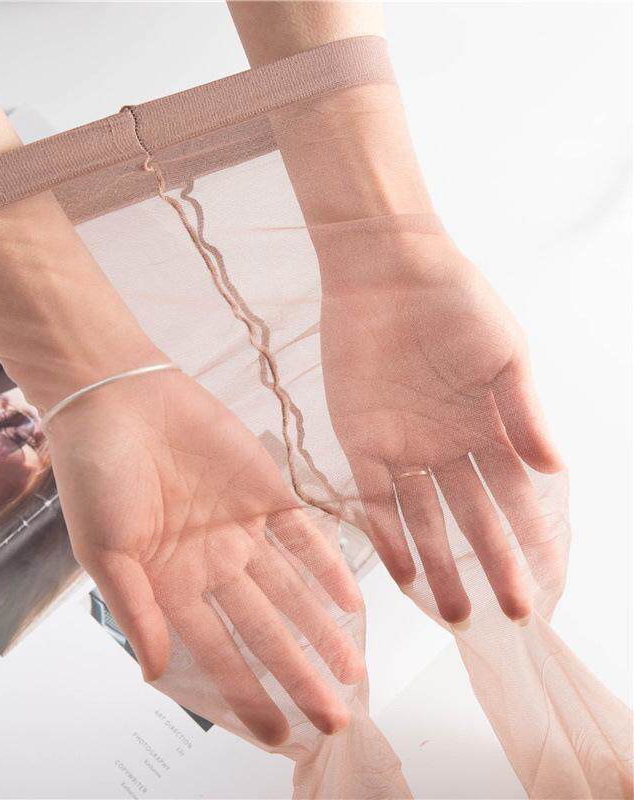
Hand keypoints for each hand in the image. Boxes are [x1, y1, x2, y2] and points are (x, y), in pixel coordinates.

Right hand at [45, 368, 364, 744]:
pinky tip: (350, 599)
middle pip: (264, 630)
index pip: (217, 654)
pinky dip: (327, 565)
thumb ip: (136, 609)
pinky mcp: (264, 490)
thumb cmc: (96, 473)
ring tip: (352, 671)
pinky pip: (304, 535)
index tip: (279, 737)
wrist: (117, 397)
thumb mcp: (104, 550)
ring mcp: (241, 529)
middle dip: (298, 674)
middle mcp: (212, 565)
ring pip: (292, 590)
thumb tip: (157, 671)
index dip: (248, 696)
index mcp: (171, 586)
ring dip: (321, 629)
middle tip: (335, 718)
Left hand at [316, 224, 564, 622]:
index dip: (531, 538)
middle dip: (491, 564)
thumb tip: (556, 470)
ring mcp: (403, 447)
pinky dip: (387, 535)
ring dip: (439, 565)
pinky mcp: (360, 439)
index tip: (546, 581)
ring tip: (455, 611)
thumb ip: (525, 412)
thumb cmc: (455, 303)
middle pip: (472, 518)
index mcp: (488, 426)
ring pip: (423, 519)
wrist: (387, 270)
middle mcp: (447, 446)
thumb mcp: (504, 354)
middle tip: (506, 614)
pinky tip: (403, 573)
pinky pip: (373, 498)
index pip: (516, 496)